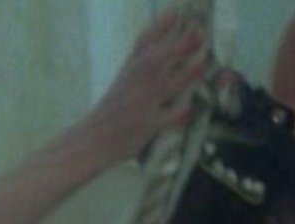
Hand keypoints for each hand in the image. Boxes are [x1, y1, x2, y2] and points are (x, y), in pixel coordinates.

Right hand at [83, 8, 208, 161]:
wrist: (92, 139)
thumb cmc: (114, 109)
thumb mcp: (126, 79)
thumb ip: (146, 60)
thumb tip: (167, 41)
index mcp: (130, 68)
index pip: (144, 41)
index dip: (160, 25)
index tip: (175, 10)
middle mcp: (133, 82)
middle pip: (153, 59)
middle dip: (175, 46)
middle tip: (197, 34)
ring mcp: (138, 104)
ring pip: (160, 86)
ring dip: (183, 75)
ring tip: (202, 65)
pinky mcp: (143, 126)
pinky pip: (160, 120)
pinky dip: (174, 115)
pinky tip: (188, 111)